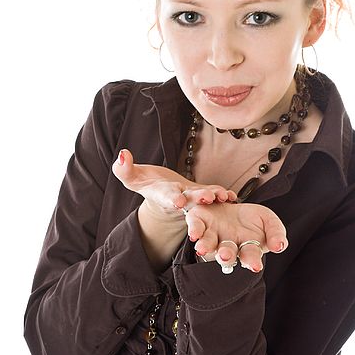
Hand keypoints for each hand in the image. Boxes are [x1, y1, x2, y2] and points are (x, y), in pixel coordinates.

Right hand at [111, 149, 236, 220]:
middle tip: (207, 198)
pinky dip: (223, 196)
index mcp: (161, 194)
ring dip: (214, 198)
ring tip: (224, 196)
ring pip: (204, 199)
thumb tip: (122, 154)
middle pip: (189, 200)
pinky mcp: (202, 192)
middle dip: (197, 199)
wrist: (161, 191)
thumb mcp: (132, 177)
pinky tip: (233, 196)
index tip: (178, 201)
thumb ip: (124, 168)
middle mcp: (179, 199)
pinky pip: (214, 195)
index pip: (166, 196)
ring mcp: (192, 198)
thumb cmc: (145, 182)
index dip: (171, 198)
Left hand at [185, 202, 287, 272]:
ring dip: (206, 246)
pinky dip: (195, 229)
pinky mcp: (200, 220)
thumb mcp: (271, 223)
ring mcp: (213, 233)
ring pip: (208, 242)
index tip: (255, 265)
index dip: (252, 261)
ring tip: (203, 248)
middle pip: (226, 253)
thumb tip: (279, 247)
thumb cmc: (254, 220)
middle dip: (226, 255)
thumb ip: (276, 234)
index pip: (249, 256)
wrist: (235, 205)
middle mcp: (227, 244)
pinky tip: (194, 234)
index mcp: (245, 248)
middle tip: (227, 256)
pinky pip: (196, 226)